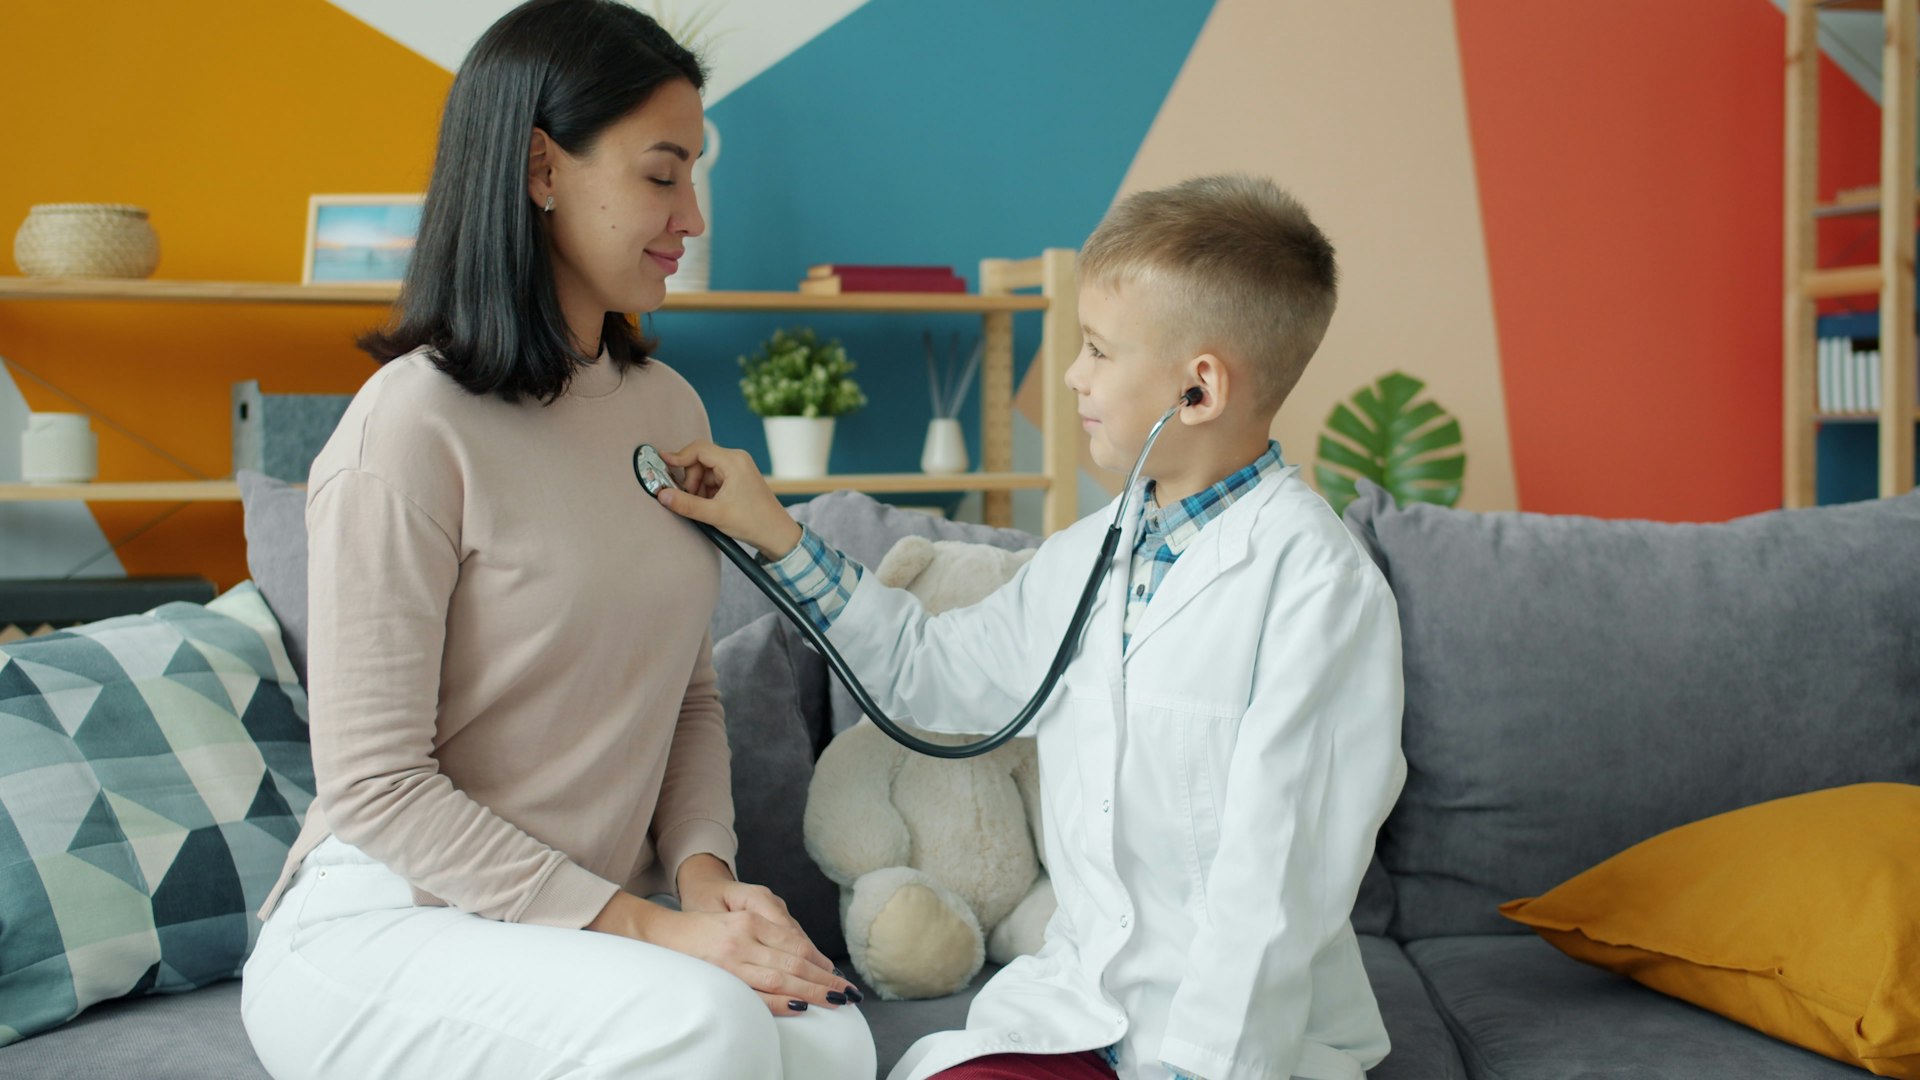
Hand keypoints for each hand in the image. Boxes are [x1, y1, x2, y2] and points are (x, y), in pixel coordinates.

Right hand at [587, 890, 859, 1015]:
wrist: (656, 933)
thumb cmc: (699, 931)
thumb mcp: (735, 922)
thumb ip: (767, 937)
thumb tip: (804, 958)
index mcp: (750, 920)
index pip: (795, 943)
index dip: (820, 961)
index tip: (838, 975)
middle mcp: (743, 936)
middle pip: (794, 960)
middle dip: (824, 979)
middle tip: (849, 994)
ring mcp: (730, 957)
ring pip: (781, 976)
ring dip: (811, 991)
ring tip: (835, 1001)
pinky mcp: (718, 975)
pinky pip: (754, 992)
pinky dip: (779, 1000)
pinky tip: (799, 1005)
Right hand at [656, 441, 803, 558]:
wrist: (776, 534)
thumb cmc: (753, 522)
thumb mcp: (715, 514)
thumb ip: (686, 504)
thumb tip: (662, 495)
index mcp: (734, 461)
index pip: (699, 449)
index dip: (678, 456)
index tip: (662, 463)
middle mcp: (736, 460)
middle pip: (700, 460)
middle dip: (689, 479)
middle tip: (688, 499)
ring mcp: (737, 469)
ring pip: (704, 471)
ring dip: (697, 487)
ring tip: (703, 507)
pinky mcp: (737, 479)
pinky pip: (713, 479)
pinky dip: (705, 491)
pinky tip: (709, 506)